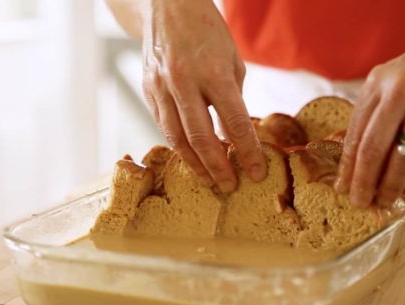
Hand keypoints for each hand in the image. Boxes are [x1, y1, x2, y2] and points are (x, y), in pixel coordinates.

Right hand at [112, 0, 266, 192]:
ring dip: (195, 164)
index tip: (256, 173)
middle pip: (200, 137)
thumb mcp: (232, 61)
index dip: (247, 152)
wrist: (168, 7)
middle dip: (218, 167)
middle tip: (230, 187)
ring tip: (210, 181)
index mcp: (213, 72)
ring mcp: (161, 87)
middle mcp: (184, 81)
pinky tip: (192, 159)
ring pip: (176, 138)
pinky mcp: (148, 91)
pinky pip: (164, 126)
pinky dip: (179, 146)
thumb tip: (235, 136)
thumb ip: (234, 100)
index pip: (234, 122)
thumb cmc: (208, 33)